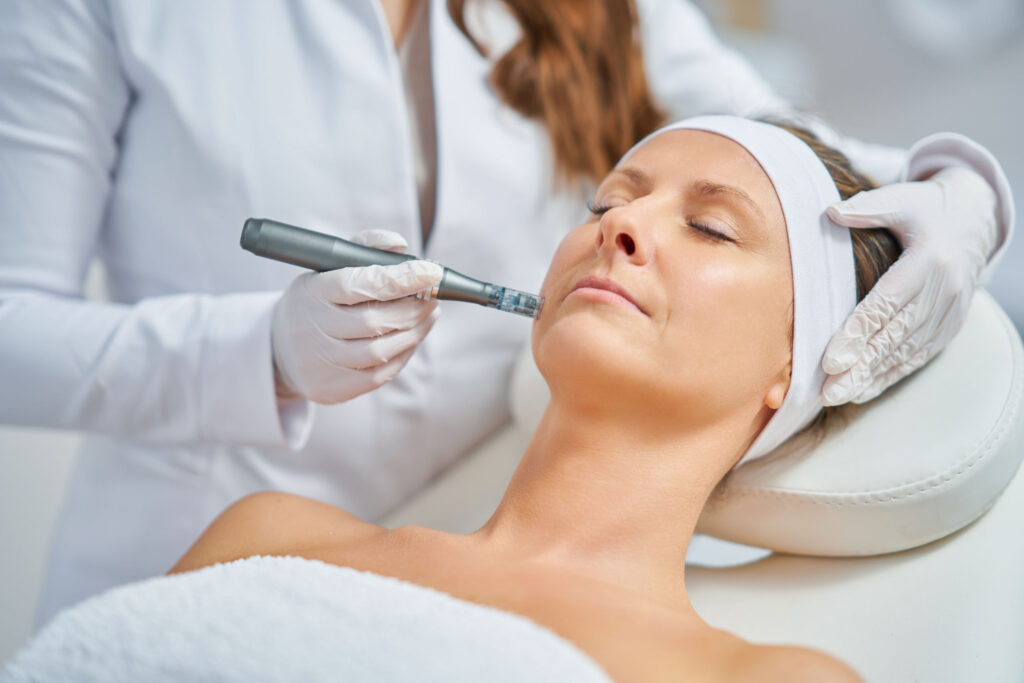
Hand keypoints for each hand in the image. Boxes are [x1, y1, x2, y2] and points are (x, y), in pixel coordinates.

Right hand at [271, 229, 442, 404]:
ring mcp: (320, 362)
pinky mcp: (330, 389)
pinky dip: (403, 355)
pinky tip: (413, 338)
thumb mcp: (328, 267)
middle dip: (413, 307)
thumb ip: (364, 249)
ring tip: (430, 315)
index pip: (361, 284)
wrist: (278, 348)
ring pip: (380, 351)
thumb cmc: (317, 300)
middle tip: (433, 296)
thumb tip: (399, 243)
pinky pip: (379, 375)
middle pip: (375, 321)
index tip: (431, 272)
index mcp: (314, 291)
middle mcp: (313, 328)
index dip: (401, 279)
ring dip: (415, 332)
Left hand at [821, 166, 997, 404]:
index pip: (886, 304)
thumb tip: (830, 212)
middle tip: (828, 392)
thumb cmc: (927, 209)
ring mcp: (951, 312)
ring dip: (871, 377)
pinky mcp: (951, 325)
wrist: (975, 220)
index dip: (857, 334)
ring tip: (837, 396)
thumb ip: (868, 208)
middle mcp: (945, 291)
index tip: (830, 360)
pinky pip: (919, 355)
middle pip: (895, 336)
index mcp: (930, 261)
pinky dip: (891, 374)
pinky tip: (863, 390)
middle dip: (860, 367)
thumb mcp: (902, 199)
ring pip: (906, 352)